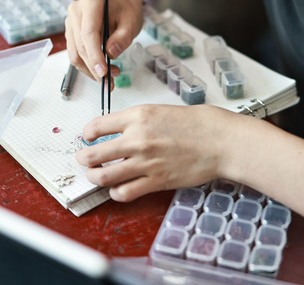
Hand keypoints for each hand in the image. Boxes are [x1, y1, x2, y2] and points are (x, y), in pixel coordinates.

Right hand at [64, 0, 142, 80]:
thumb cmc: (127, 10)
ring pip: (75, 53)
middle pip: (80, 45)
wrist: (121, 2)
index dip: (94, 55)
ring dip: (90, 69)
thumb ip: (123, 37)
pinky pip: (76, 54)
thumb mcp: (132, 22)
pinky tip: (103, 70)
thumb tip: (110, 53)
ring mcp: (71, 22)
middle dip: (94, 67)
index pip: (88, 33)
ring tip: (110, 77)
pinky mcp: (71, 33)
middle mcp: (76, 11)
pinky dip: (88, 65)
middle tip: (109, 82)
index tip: (103, 72)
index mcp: (91, 2)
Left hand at [75, 104, 241, 201]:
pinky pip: (124, 192)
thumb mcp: (161, 111)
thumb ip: (138, 121)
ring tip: (96, 176)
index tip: (89, 138)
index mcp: (138, 116)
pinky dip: (115, 193)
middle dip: (83, 159)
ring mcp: (146, 162)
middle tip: (84, 160)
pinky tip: (119, 188)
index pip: (96, 126)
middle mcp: (137, 139)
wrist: (220, 140)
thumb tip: (117, 132)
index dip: (87, 134)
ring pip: (103, 176)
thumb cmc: (197, 124)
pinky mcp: (156, 181)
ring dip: (94, 177)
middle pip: (92, 154)